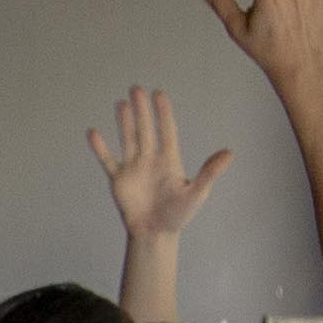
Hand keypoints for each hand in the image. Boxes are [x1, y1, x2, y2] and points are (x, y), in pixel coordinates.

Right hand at [87, 86, 232, 240]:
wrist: (155, 233)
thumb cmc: (178, 214)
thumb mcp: (198, 193)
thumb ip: (210, 172)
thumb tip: (229, 153)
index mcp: (169, 159)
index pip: (166, 130)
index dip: (163, 113)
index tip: (159, 94)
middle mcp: (150, 159)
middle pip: (145, 129)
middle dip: (141, 110)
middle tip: (136, 88)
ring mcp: (133, 167)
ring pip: (128, 139)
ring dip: (124, 122)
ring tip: (121, 103)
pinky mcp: (119, 180)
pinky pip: (108, 160)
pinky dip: (100, 148)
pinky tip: (93, 133)